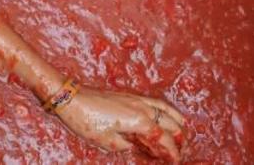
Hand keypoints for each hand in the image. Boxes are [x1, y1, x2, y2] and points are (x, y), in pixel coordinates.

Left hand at [54, 86, 186, 161]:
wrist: (70, 98)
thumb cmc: (86, 120)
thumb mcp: (106, 141)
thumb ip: (126, 146)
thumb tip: (134, 146)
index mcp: (139, 121)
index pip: (163, 139)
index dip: (172, 152)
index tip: (175, 161)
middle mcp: (142, 108)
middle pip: (168, 124)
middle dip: (178, 138)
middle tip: (181, 150)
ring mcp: (136, 99)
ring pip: (164, 109)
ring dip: (175, 120)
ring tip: (183, 130)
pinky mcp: (129, 95)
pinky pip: (154, 101)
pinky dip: (165, 108)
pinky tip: (165, 113)